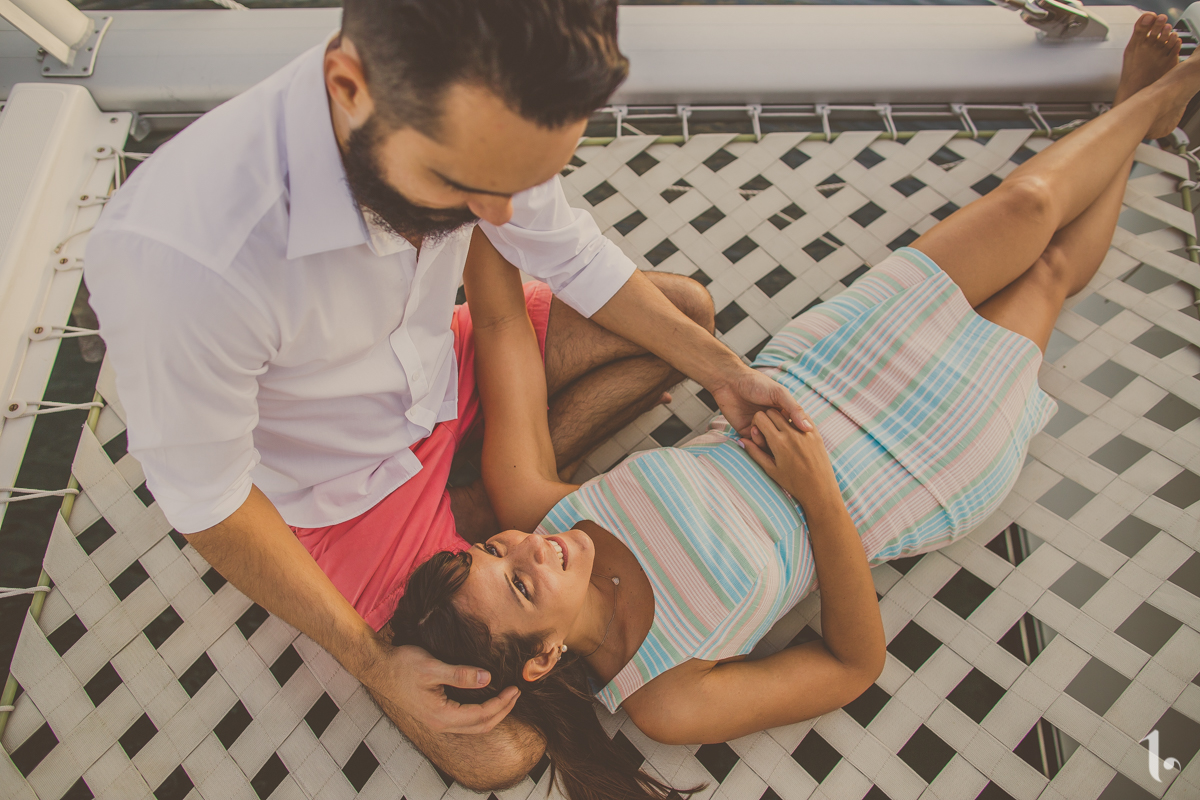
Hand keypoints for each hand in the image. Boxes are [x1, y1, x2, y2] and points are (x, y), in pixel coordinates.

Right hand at [362, 642, 519, 734]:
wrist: (378, 668)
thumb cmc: (402, 665)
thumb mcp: (432, 667)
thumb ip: (460, 675)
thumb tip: (488, 678)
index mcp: (441, 715)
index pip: (481, 715)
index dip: (501, 704)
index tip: (515, 688)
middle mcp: (441, 723)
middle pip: (481, 726)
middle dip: (502, 711)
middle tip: (516, 692)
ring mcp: (437, 720)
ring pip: (473, 725)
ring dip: (493, 713)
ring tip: (507, 697)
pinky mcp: (435, 714)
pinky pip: (464, 719)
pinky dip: (481, 711)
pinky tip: (486, 697)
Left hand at [710, 363, 809, 437]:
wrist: (730, 382)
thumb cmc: (757, 384)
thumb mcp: (779, 394)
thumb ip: (794, 409)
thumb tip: (809, 428)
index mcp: (785, 414)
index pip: (796, 432)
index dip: (798, 438)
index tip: (800, 441)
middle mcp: (774, 424)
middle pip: (783, 443)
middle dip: (782, 444)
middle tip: (780, 439)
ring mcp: (761, 430)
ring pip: (769, 446)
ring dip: (765, 440)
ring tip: (758, 427)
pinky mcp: (747, 433)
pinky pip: (754, 446)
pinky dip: (754, 442)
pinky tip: (752, 429)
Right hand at [741, 409, 841, 514]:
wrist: (820, 490)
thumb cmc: (793, 483)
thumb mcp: (771, 470)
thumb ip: (755, 453)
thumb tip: (741, 440)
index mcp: (779, 443)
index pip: (760, 418)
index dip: (756, 422)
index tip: (757, 430)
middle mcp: (792, 435)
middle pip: (772, 412)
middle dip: (767, 417)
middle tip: (767, 429)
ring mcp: (806, 432)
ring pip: (787, 412)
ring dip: (781, 417)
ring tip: (780, 430)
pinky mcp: (817, 433)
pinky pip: (803, 417)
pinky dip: (795, 419)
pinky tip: (793, 429)